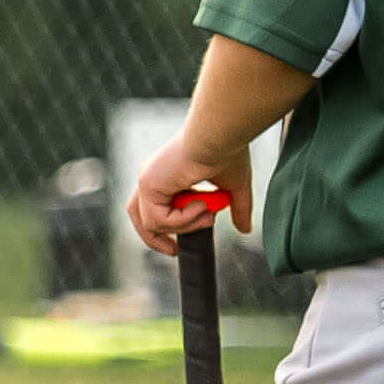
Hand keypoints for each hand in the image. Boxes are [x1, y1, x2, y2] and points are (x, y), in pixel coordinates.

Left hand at [129, 133, 248, 253]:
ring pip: (152, 223)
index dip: (164, 229)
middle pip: (139, 217)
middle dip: (155, 239)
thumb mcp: (234, 187)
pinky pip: (158, 220)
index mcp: (166, 174)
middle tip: (174, 251)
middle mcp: (152, 176)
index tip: (178, 245)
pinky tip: (201, 206)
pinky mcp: (148, 183)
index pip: (153, 207)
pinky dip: (181, 220)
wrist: (220, 132)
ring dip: (183, 226)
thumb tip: (245, 229)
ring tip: (207, 214)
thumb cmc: (228, 149)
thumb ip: (237, 208)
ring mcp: (147, 180)